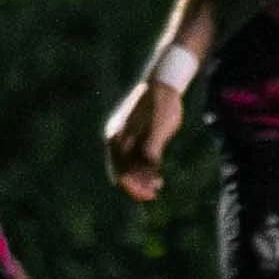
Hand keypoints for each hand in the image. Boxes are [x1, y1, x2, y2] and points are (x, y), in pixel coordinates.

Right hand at [104, 77, 182, 199]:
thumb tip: (148, 169)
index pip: (121, 171)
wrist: (163, 84)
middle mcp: (115, 139)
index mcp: (118, 137)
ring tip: (157, 186)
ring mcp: (122, 137)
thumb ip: (151, 149)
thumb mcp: (159, 128)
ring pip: (127, 166)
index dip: (134, 186)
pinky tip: (156, 175)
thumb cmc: (161, 105)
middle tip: (153, 194)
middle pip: (121, 171)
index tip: (149, 194)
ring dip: (140, 179)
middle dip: (136, 186)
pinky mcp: (132, 136)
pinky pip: (133, 158)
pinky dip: (142, 169)